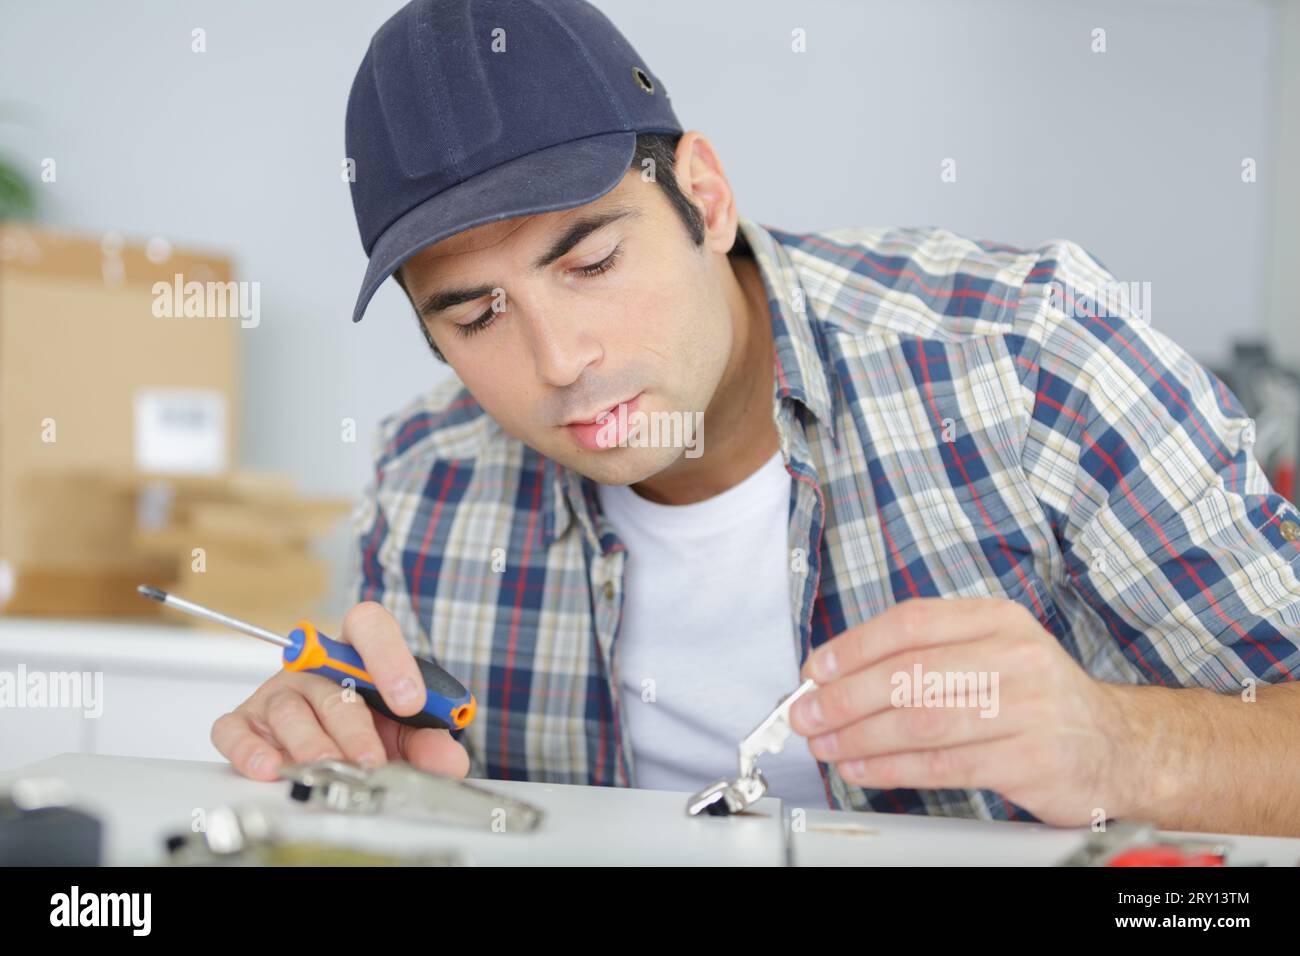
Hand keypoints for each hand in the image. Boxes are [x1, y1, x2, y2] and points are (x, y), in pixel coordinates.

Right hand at [211, 601, 470, 781]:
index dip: (389, 657)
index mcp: (358, 652)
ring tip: (329, 768)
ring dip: (311, 743)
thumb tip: (449, 761)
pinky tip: (271, 767)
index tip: (410, 699)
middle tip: (371, 759)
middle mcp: (314, 666)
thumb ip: (429, 741)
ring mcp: (277, 692)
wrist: (334, 744)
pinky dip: (249, 750)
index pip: (369, 626)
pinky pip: (235, 730)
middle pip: (330, 682)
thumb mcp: (406, 732)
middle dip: (354, 726)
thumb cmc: (369, 725)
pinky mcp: (245, 721)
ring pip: (289, 709)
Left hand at [787, 597, 1134, 825]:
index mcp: (997, 619)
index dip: (853, 647)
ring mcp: (1027, 708)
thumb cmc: (1035, 699)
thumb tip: (837, 675)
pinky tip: (862, 768)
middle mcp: (1015, 657)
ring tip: (825, 745)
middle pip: (909, 673)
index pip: (910, 623)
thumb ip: (925, 657)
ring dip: (859, 736)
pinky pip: (942, 764)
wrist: (1118, 747)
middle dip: (844, 697)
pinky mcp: (1029, 759)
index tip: (814, 670)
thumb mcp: (991, 654)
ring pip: (920, 721)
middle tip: (806, 714)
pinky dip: (891, 769)